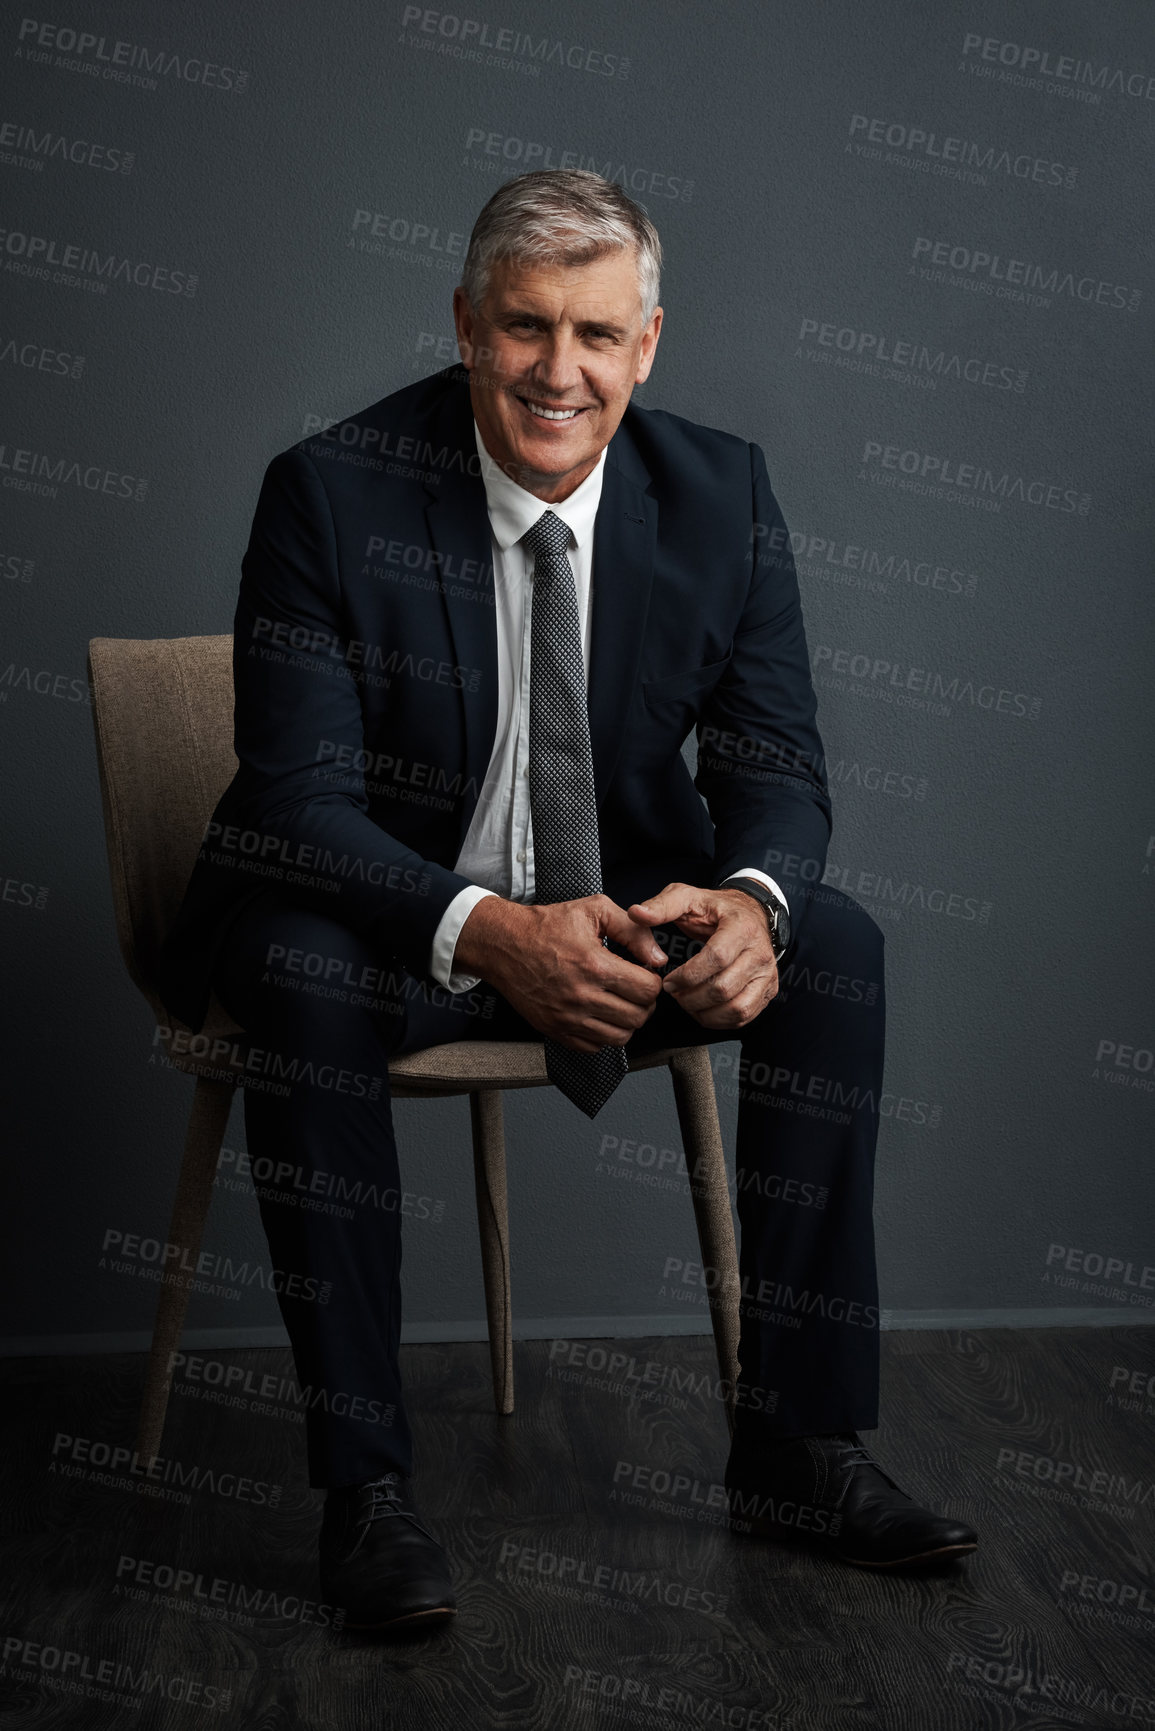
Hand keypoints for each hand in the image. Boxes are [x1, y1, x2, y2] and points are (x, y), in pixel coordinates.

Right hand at [454, 894, 665, 1051]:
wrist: (503, 944)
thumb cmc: (546, 926)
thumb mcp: (594, 910)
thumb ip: (633, 930)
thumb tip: (657, 957)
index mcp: (595, 966)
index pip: (648, 990)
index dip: (653, 981)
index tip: (644, 974)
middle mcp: (582, 996)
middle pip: (638, 1017)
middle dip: (644, 1003)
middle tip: (635, 989)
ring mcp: (568, 1017)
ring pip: (619, 1037)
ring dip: (626, 1021)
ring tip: (620, 1003)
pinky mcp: (555, 1030)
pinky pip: (593, 1047)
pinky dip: (602, 1035)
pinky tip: (599, 1015)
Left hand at [628, 883, 778, 1029]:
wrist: (750, 914)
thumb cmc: (715, 909)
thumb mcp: (688, 897)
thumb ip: (661, 906)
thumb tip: (637, 913)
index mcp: (741, 927)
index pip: (716, 958)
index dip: (687, 975)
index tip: (669, 981)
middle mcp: (760, 952)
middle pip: (724, 988)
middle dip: (691, 997)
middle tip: (674, 993)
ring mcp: (767, 974)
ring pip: (736, 1009)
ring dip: (704, 1012)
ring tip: (686, 1002)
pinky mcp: (768, 991)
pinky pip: (744, 1017)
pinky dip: (719, 1020)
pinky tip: (702, 1009)